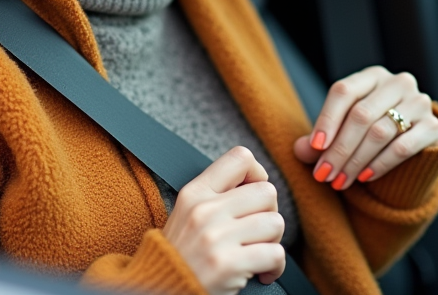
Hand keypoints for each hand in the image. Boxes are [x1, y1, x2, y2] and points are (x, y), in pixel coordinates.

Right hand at [162, 146, 285, 294]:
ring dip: (273, 242)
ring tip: (258, 252)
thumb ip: (216, 194)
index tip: (255, 195)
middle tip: (258, 232)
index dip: (258, 174)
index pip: (240, 157)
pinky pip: (275, 254)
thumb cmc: (181, 253)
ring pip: (275, 223)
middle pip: (267, 192)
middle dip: (270, 213)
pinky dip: (275, 267)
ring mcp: (216, 237)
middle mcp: (205, 210)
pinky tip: (262, 272)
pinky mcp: (228, 264)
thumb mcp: (187, 212)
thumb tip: (257, 182)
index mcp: (195, 192)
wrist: (162, 290)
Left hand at [293, 66, 437, 189]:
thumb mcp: (343, 129)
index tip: (315, 147)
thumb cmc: (369, 131)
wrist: (414, 141)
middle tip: (323, 175)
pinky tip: (365, 177)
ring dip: (356, 161)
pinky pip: (403, 146)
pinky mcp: (433, 126)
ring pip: (380, 132)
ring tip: (340, 181)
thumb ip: (320, 138)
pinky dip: (380, 164)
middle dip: (339, 149)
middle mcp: (397, 83)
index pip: (344, 91)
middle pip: (360, 115)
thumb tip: (301, 150)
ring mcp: (419, 102)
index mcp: (371, 76)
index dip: (327, 120)